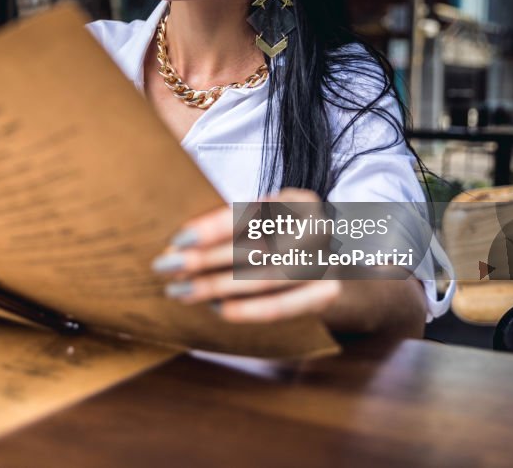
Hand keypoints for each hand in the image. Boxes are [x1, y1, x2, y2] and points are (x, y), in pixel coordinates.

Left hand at [151, 188, 426, 337]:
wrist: (346, 278)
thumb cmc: (287, 247)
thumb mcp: (268, 227)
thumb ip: (235, 230)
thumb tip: (179, 244)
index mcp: (299, 201)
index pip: (251, 212)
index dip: (213, 227)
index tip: (177, 240)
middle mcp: (319, 227)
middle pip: (254, 245)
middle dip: (205, 259)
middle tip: (166, 267)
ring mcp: (327, 262)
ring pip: (265, 277)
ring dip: (217, 286)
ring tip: (180, 292)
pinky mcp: (328, 295)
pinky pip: (284, 305)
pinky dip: (248, 309)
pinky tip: (217, 310)